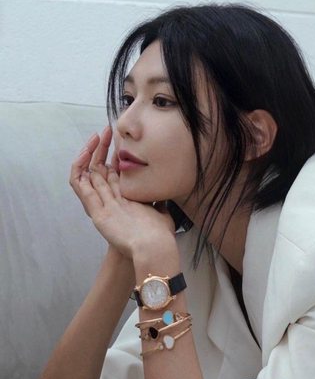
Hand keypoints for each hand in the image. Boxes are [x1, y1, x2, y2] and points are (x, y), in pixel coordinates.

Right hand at [70, 127, 176, 259]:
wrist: (149, 249)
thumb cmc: (158, 234)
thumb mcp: (162, 211)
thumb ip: (162, 198)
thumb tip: (171, 186)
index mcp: (124, 198)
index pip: (113, 170)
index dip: (113, 153)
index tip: (121, 137)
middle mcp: (109, 199)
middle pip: (99, 167)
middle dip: (101, 148)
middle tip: (107, 129)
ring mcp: (99, 204)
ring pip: (87, 172)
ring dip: (88, 153)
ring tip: (95, 136)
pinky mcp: (94, 210)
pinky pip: (78, 184)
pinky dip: (78, 167)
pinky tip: (85, 152)